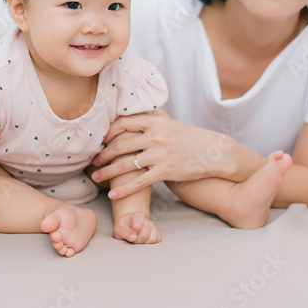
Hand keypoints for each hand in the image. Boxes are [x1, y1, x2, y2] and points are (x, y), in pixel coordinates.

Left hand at [91, 109, 236, 199]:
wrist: (215, 152)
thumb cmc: (190, 138)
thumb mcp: (171, 123)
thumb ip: (153, 118)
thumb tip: (135, 112)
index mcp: (155, 121)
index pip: (123, 123)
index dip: (107, 132)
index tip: (99, 140)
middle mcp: (156, 136)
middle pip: (120, 145)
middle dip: (102, 155)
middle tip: (93, 161)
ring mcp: (161, 154)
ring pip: (126, 164)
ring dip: (107, 172)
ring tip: (96, 178)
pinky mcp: (166, 171)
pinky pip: (139, 182)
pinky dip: (124, 189)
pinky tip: (113, 195)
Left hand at [113, 212, 160, 244]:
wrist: (130, 225)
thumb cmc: (124, 227)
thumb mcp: (119, 228)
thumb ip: (124, 232)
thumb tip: (133, 238)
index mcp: (136, 216)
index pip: (138, 225)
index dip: (134, 231)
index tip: (131, 232)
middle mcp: (147, 220)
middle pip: (144, 235)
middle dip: (136, 240)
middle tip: (132, 238)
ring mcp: (153, 227)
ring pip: (152, 239)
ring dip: (143, 243)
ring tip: (138, 240)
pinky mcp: (158, 234)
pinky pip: (156, 242)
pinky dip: (149, 245)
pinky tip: (143, 241)